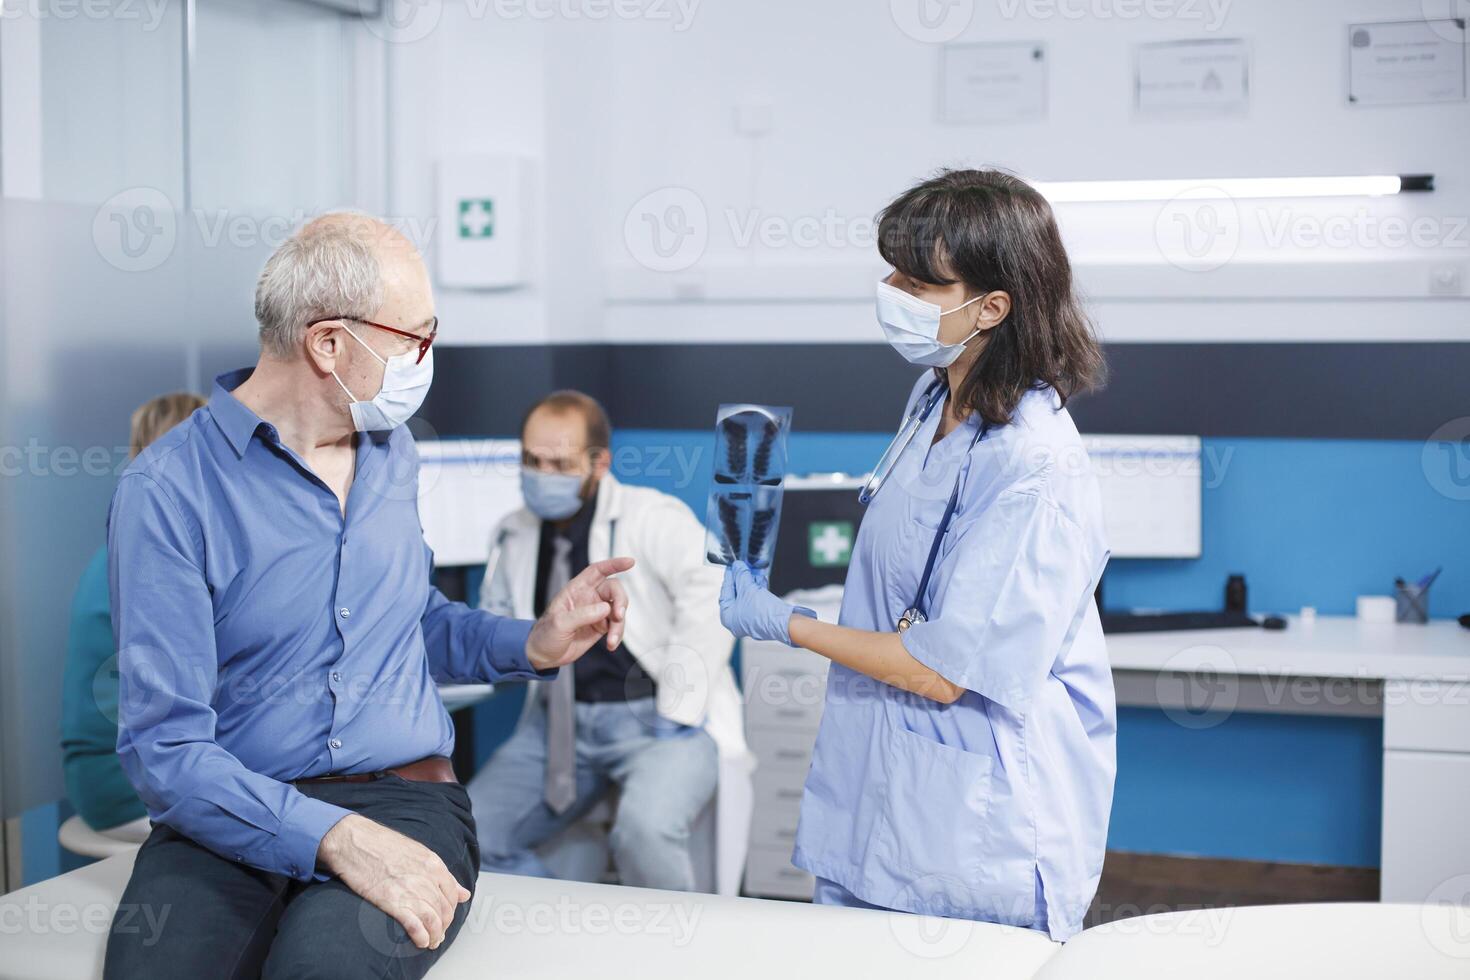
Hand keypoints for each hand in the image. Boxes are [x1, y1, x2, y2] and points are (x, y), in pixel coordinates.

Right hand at [318, 813, 469, 949]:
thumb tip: (464, 893)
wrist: (354, 841)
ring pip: (433, 920)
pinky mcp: (392, 901)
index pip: (452, 894)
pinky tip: (420, 942)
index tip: (444, 918)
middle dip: (444, 925)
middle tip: (438, 934)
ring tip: (431, 942)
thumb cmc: (383, 844)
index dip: (450, 910)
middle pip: (444, 909)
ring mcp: (410, 890)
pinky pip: (415, 925)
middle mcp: (425, 878)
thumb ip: (441, 874)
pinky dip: (421, 936)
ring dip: (435, 935)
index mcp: (433, 864)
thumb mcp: (418, 852)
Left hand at [525, 556, 634, 671]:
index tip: (630, 562)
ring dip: (619, 625)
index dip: (614, 564)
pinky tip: (611, 645)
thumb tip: (606, 608)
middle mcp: (589, 597)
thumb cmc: (545, 634)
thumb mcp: (560, 623)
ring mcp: (597, 612)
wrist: (544, 655)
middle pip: (614, 590)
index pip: (597, 571)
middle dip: (620, 602)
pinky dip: (617, 635)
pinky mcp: (601, 626)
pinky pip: (617, 626)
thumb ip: (582, 615)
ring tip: (611, 641)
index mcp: (577, 589)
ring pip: (618, 610)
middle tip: (618, 617)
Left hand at [719, 561, 814, 646]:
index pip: (725, 593)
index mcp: (728, 617)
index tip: (732, 567)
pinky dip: (758, 589)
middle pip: (737, 594)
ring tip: (753, 570)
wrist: (784, 623)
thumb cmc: (762, 613)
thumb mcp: (747, 589)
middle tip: (743, 567)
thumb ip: (741, 575)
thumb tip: (737, 566)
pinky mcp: (763, 616)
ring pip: (748, 596)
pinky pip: (757, 599)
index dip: (729, 578)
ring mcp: (751, 619)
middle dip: (742, 579)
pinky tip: (761, 580)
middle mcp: (738, 620)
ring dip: (751, 582)